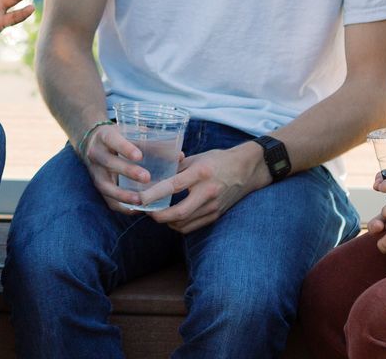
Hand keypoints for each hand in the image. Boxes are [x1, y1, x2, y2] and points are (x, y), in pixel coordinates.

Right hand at [80, 122, 155, 215]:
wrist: (94, 143)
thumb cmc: (120, 138)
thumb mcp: (131, 133)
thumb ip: (152, 143)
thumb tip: (179, 156)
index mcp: (105, 136)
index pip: (113, 140)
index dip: (125, 148)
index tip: (139, 156)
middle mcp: (96, 153)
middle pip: (109, 162)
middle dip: (128, 171)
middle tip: (146, 178)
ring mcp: (95, 172)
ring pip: (106, 185)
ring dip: (123, 195)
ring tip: (141, 200)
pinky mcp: (98, 186)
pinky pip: (108, 200)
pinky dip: (122, 205)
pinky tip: (137, 208)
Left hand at [147, 142, 261, 234]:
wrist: (246, 170)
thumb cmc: (218, 160)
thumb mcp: (196, 158)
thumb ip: (176, 168)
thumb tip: (154, 176)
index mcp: (201, 173)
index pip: (173, 186)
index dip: (153, 194)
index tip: (138, 198)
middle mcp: (208, 192)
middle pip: (178, 213)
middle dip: (158, 216)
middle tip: (146, 211)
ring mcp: (213, 206)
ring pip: (184, 223)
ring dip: (167, 222)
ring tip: (157, 213)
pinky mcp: (216, 216)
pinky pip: (193, 226)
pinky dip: (179, 225)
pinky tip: (172, 218)